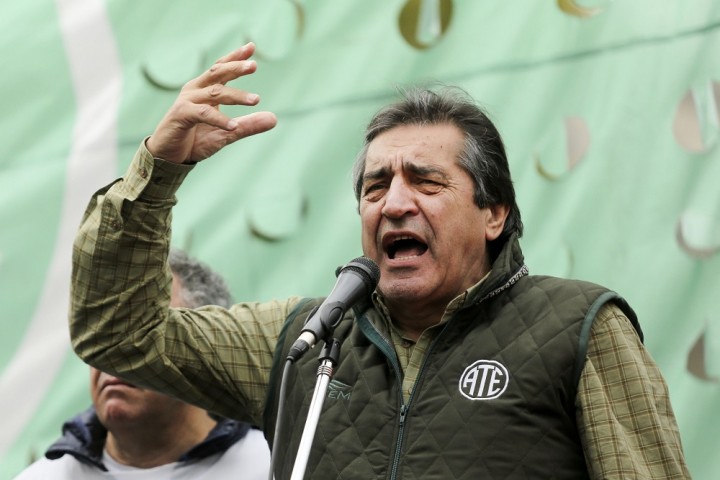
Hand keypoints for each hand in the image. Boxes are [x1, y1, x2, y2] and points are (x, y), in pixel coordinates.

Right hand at [146, 43, 276, 163]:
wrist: (168, 156)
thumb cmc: (195, 139)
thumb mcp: (227, 132)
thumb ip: (248, 125)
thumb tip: (274, 119)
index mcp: (204, 89)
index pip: (221, 69)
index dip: (235, 57)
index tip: (252, 47)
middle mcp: (195, 91)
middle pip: (217, 73)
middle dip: (236, 68)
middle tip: (254, 65)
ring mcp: (187, 102)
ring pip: (214, 93)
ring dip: (236, 96)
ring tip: (255, 100)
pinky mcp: (181, 115)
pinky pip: (203, 114)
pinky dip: (219, 119)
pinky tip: (234, 125)